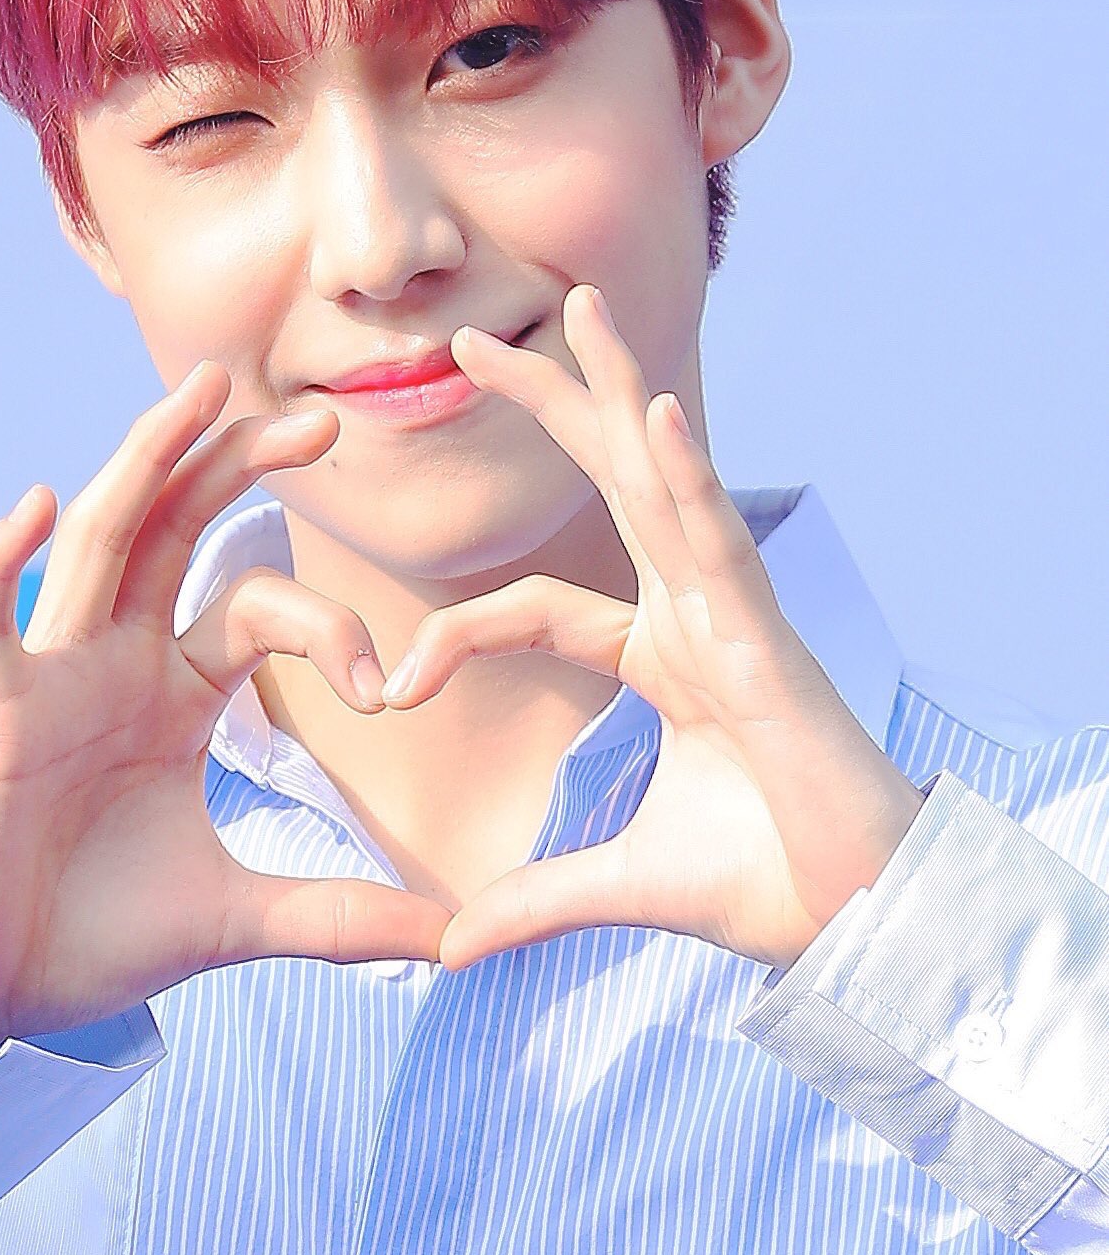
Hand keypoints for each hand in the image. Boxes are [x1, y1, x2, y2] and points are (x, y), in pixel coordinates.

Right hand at [0, 365, 450, 1042]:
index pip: (260, 607)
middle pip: (181, 529)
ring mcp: (52, 675)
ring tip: (196, 392)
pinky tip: (30, 505)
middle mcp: (118, 658)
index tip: (384, 694)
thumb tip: (454, 940)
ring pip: (99, 543)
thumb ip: (340, 914)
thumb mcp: (240, 917)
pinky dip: (0, 565)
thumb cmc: (100, 931)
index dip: (328, 629)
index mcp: (178, 688)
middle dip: (240, 465)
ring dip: (144, 464)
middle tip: (322, 418)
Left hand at [380, 284, 925, 972]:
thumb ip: (538, 898)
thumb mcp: (624, 883)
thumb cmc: (772, 884)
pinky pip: (717, 545)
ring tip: (582, 310)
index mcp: (662, 657)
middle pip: (609, 490)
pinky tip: (650, 414)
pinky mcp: (766, 642)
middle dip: (551, 408)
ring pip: (666, 484)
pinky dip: (684, 477)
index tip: (390, 687)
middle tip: (481, 342)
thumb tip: (447, 945)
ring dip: (622, 392)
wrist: (864, 924)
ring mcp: (733, 618)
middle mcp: (694, 616)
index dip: (456, 634)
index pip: (536, 609)